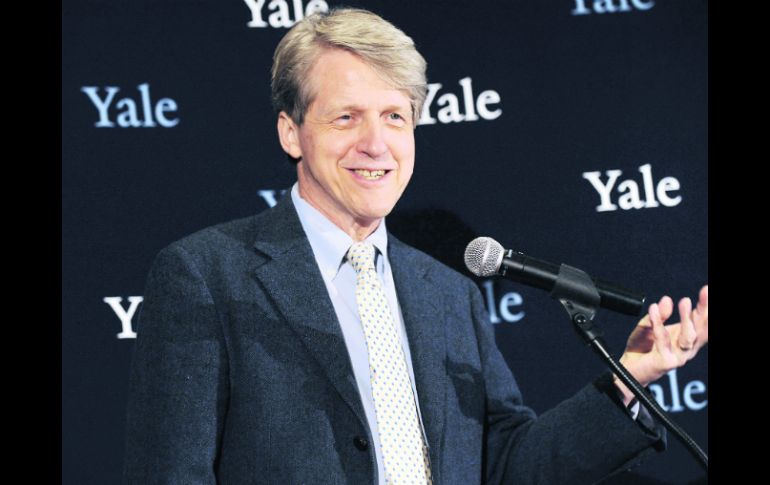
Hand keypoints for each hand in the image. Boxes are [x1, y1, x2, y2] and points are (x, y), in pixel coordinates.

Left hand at [614, 285, 707, 404]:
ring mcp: (678, 357)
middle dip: (705, 310)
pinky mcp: (665, 362)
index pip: (701, 320)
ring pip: (688, 338)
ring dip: (687, 319)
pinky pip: (663, 341)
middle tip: (706, 291)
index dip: (705, 306)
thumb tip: (666, 300)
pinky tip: (654, 311)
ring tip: (685, 301)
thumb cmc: (641, 347)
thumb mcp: (649, 325)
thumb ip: (659, 315)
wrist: (627, 368)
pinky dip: (658, 324)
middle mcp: (686, 348)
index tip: (707, 289)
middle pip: (701, 328)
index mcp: (686, 337)